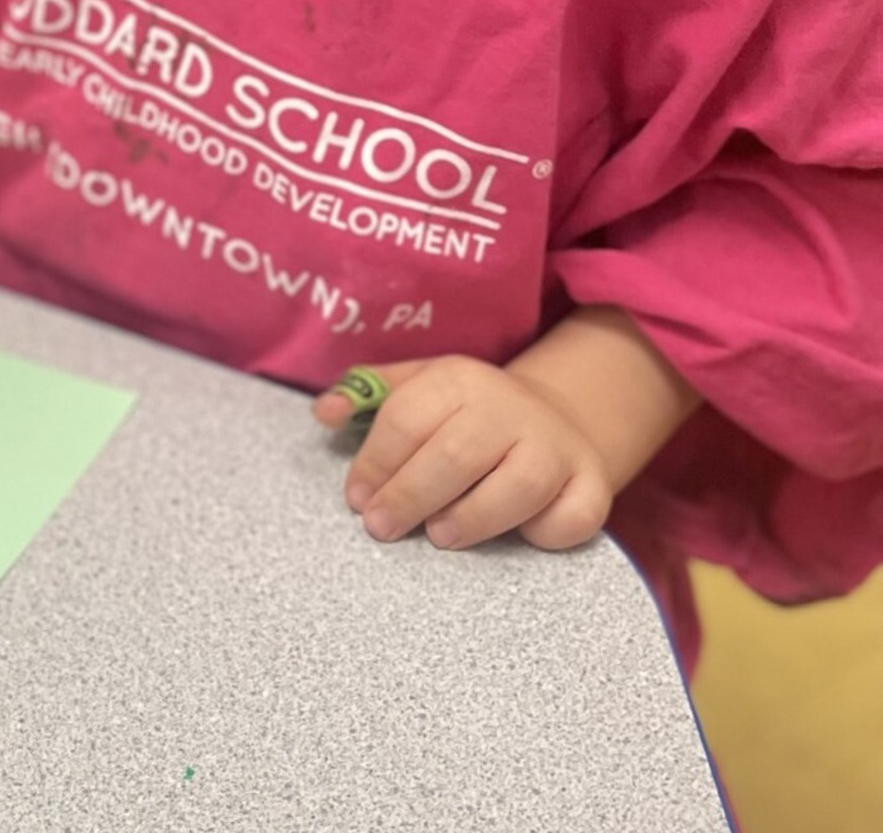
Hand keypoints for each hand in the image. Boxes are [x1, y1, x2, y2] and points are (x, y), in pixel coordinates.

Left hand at [311, 356, 613, 551]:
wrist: (557, 417)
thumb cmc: (467, 413)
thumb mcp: (418, 387)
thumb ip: (366, 395)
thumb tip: (322, 413)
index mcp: (459, 378)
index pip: (407, 419)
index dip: (376, 463)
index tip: (356, 499)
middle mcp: (511, 408)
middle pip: (456, 455)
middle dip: (410, 496)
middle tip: (381, 528)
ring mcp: (556, 447)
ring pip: (519, 486)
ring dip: (473, 518)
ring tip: (438, 536)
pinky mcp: (592, 486)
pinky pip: (572, 517)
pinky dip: (544, 533)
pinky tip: (514, 536)